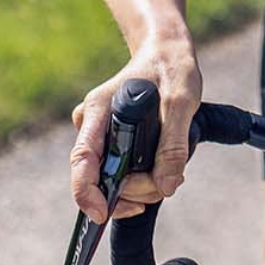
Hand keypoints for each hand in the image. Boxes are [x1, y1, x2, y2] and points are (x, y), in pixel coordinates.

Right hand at [68, 38, 201, 222]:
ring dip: (141, 186)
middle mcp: (93, 125)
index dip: (86, 193)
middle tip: (167, 183)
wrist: (167, 51)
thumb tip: (166, 187)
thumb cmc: (171, 68)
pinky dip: (142, 177)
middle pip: (99, 177)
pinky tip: (162, 168)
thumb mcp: (181, 102)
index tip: (102, 214)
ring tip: (171, 172)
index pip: (82, 161)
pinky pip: (121, 171)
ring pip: (113, 178)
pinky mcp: (112, 140)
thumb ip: (173, 145)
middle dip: (132, 191)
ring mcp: (100, 134)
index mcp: (98, 111)